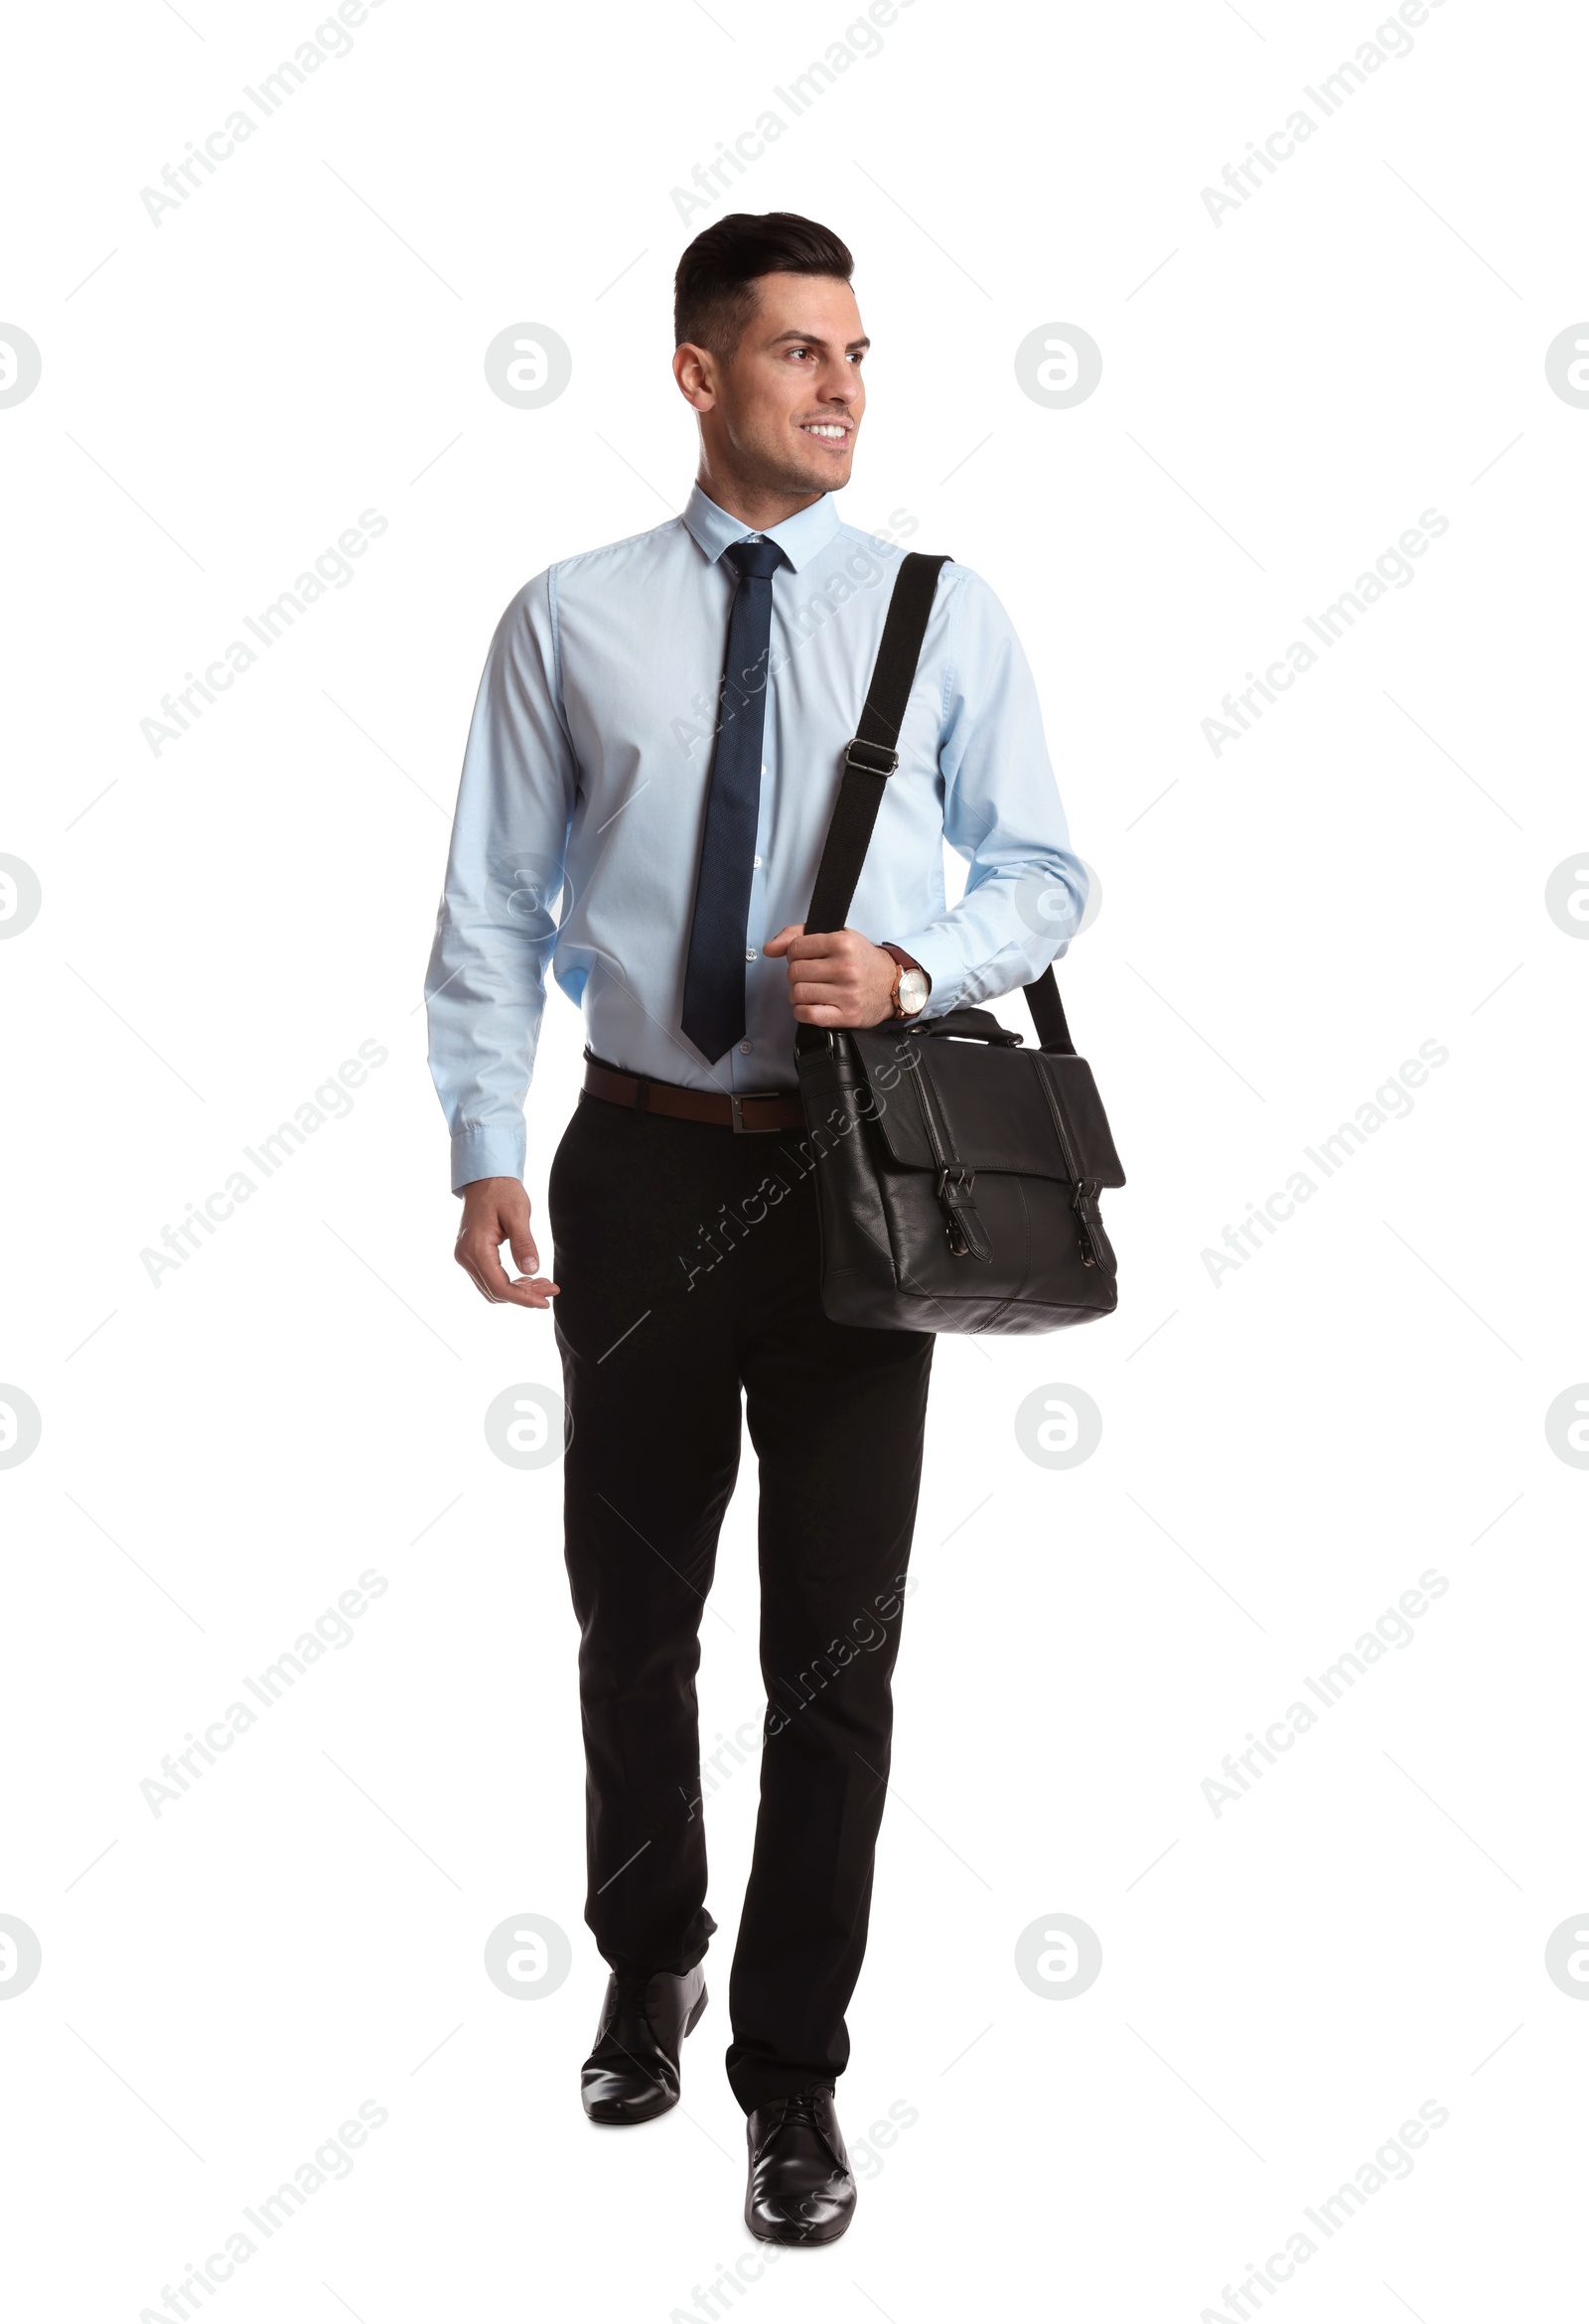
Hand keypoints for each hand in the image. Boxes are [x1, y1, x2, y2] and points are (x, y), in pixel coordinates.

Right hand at [454, 1177, 558, 1308]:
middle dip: (524, 1296)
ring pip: (491, 1288)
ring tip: (543, 1284)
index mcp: (476, 1248)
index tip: (545, 1302)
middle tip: (551, 1289)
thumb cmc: (502, 1191)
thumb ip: (524, 1243)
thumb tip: (531, 1270)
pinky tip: (528, 1278)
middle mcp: (465, 1256)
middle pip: (495, 1291)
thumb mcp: (518, 1214)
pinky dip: (508, 1283)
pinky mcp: (470, 1254)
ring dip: (517, 1291)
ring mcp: (465, 1256)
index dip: (523, 1299)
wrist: (485, 1177)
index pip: (499, 1286)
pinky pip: (488, 1278)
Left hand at [763, 925, 899, 1026]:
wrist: (893, 984)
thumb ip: (799, 935)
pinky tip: (812, 1005)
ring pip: (797, 993)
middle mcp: (846, 968)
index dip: (795, 954)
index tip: (806, 958)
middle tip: (810, 976)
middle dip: (796, 975)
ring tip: (812, 990)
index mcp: (843, 943)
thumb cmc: (863, 960)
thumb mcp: (837, 936)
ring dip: (799, 994)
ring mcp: (846, 993)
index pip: (795, 948)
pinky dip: (802, 1011)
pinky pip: (807, 1014)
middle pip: (794, 972)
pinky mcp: (846, 1015)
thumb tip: (769, 949)